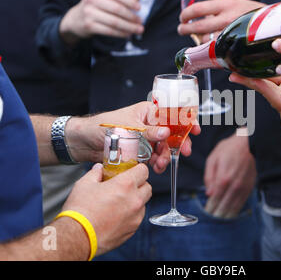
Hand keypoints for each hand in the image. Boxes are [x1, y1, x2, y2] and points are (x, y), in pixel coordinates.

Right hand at [59, 0, 143, 44]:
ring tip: (138, 30)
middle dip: (131, 17)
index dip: (129, 1)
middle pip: (116, 9)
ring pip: (114, 22)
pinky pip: (109, 31)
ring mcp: (89, 13)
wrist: (76, 19)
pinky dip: (121, 33)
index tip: (139, 8)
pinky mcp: (89, 26)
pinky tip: (128, 34)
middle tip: (141, 22)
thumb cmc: (96, 7)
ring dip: (129, 27)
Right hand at [62, 163, 151, 255]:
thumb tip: (99, 169)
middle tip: (126, 186)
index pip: (143, 171)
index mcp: (125, 185)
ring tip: (120, 202)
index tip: (132, 171)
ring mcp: (135, 216)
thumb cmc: (80, 211)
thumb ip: (95, 174)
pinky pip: (138, 217)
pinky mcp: (132, 229)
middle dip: (139, 184)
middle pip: (147, 187)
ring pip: (144, 203)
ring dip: (136, 200)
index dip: (137, 169)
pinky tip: (117, 215)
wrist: (78, 236)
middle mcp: (135, 200)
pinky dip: (132, 214)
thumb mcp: (84, 184)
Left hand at [65, 102, 199, 173]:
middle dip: (177, 144)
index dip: (185, 121)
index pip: (171, 114)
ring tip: (161, 164)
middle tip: (184, 152)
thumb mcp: (129, 127)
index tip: (195, 129)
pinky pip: (153, 156)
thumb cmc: (103, 126)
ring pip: (163, 147)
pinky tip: (155, 168)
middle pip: (170, 133)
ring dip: (165, 156)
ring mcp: (145, 138)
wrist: (85, 142)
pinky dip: (156, 163)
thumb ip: (149, 131)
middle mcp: (149, 124)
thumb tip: (167, 132)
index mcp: (148, 111)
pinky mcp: (140, 151)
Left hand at [178, 0, 263, 43]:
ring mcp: (232, 34)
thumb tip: (204, 15)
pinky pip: (217, 50)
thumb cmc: (256, 15)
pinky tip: (207, 49)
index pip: (200, 8)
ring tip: (195, 39)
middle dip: (186, 29)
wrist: (277, 26)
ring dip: (198, 41)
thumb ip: (225, 9)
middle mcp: (229, 19)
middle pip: (199, 26)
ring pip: (207, 40)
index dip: (187, 14)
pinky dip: (209, 50)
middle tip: (182, 30)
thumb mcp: (240, 5)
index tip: (182, 17)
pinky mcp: (235, 47)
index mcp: (228, 5)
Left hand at [203, 131, 255, 218]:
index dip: (210, 208)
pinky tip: (230, 213)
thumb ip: (209, 176)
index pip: (215, 199)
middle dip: (216, 214)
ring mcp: (243, 187)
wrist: (248, 144)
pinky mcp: (250, 187)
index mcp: (223, 178)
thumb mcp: (213, 159)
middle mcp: (234, 185)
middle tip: (211, 219)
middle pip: (224, 206)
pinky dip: (235, 210)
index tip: (206, 213)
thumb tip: (208, 193)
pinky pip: (242, 203)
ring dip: (226, 215)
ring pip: (234, 207)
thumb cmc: (228, 149)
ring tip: (219, 219)